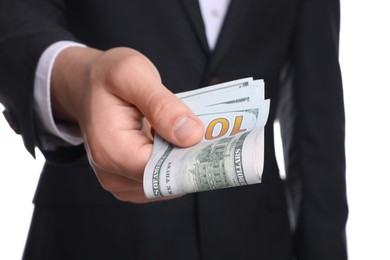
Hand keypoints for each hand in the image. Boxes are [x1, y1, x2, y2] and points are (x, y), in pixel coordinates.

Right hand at [51, 47, 203, 202]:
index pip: (160, 171)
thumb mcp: (132, 75)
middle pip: (165, 181)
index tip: (215, 144)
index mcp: (110, 148)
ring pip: (166, 186)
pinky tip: (180, 144)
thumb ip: (161, 105)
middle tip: (213, 137)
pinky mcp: (129, 180)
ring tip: (194, 136)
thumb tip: (191, 135)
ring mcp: (119, 180)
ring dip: (185, 163)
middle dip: (192, 160)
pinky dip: (175, 166)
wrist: (87, 85)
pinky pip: (161, 183)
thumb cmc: (107, 77)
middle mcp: (111, 172)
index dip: (191, 159)